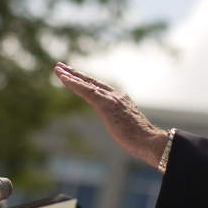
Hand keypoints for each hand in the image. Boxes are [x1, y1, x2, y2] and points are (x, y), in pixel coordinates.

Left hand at [54, 63, 168, 167]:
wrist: (149, 141)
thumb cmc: (139, 138)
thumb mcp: (123, 123)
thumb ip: (112, 115)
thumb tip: (104, 113)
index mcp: (120, 98)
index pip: (98, 86)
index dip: (84, 80)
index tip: (72, 75)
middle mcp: (115, 95)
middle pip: (90, 81)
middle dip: (74, 73)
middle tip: (60, 66)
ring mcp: (111, 98)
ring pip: (86, 84)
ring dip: (70, 76)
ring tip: (58, 69)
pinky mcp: (106, 105)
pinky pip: (86, 91)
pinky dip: (74, 84)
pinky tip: (64, 79)